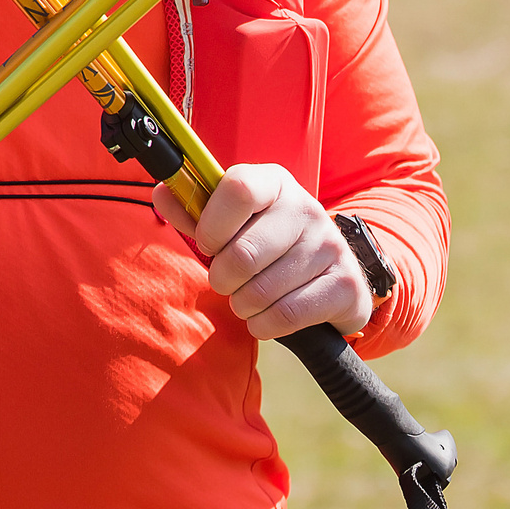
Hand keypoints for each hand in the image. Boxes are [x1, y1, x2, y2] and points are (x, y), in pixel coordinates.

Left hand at [153, 163, 373, 339]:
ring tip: (249, 299)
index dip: (212, 225)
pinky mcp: (346, 285)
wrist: (331, 275)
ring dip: (243, 306)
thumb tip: (163, 193)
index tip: (208, 244)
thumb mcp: (233, 223)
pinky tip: (268, 317)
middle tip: (228, 282)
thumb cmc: (268, 245)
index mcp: (275, 183)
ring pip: (261, 292)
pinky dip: (265, 325)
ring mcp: (331, 246)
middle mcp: (307, 208)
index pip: (238, 188)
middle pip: (243, 254)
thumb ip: (194, 212)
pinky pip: (286, 315)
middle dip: (223, 279)